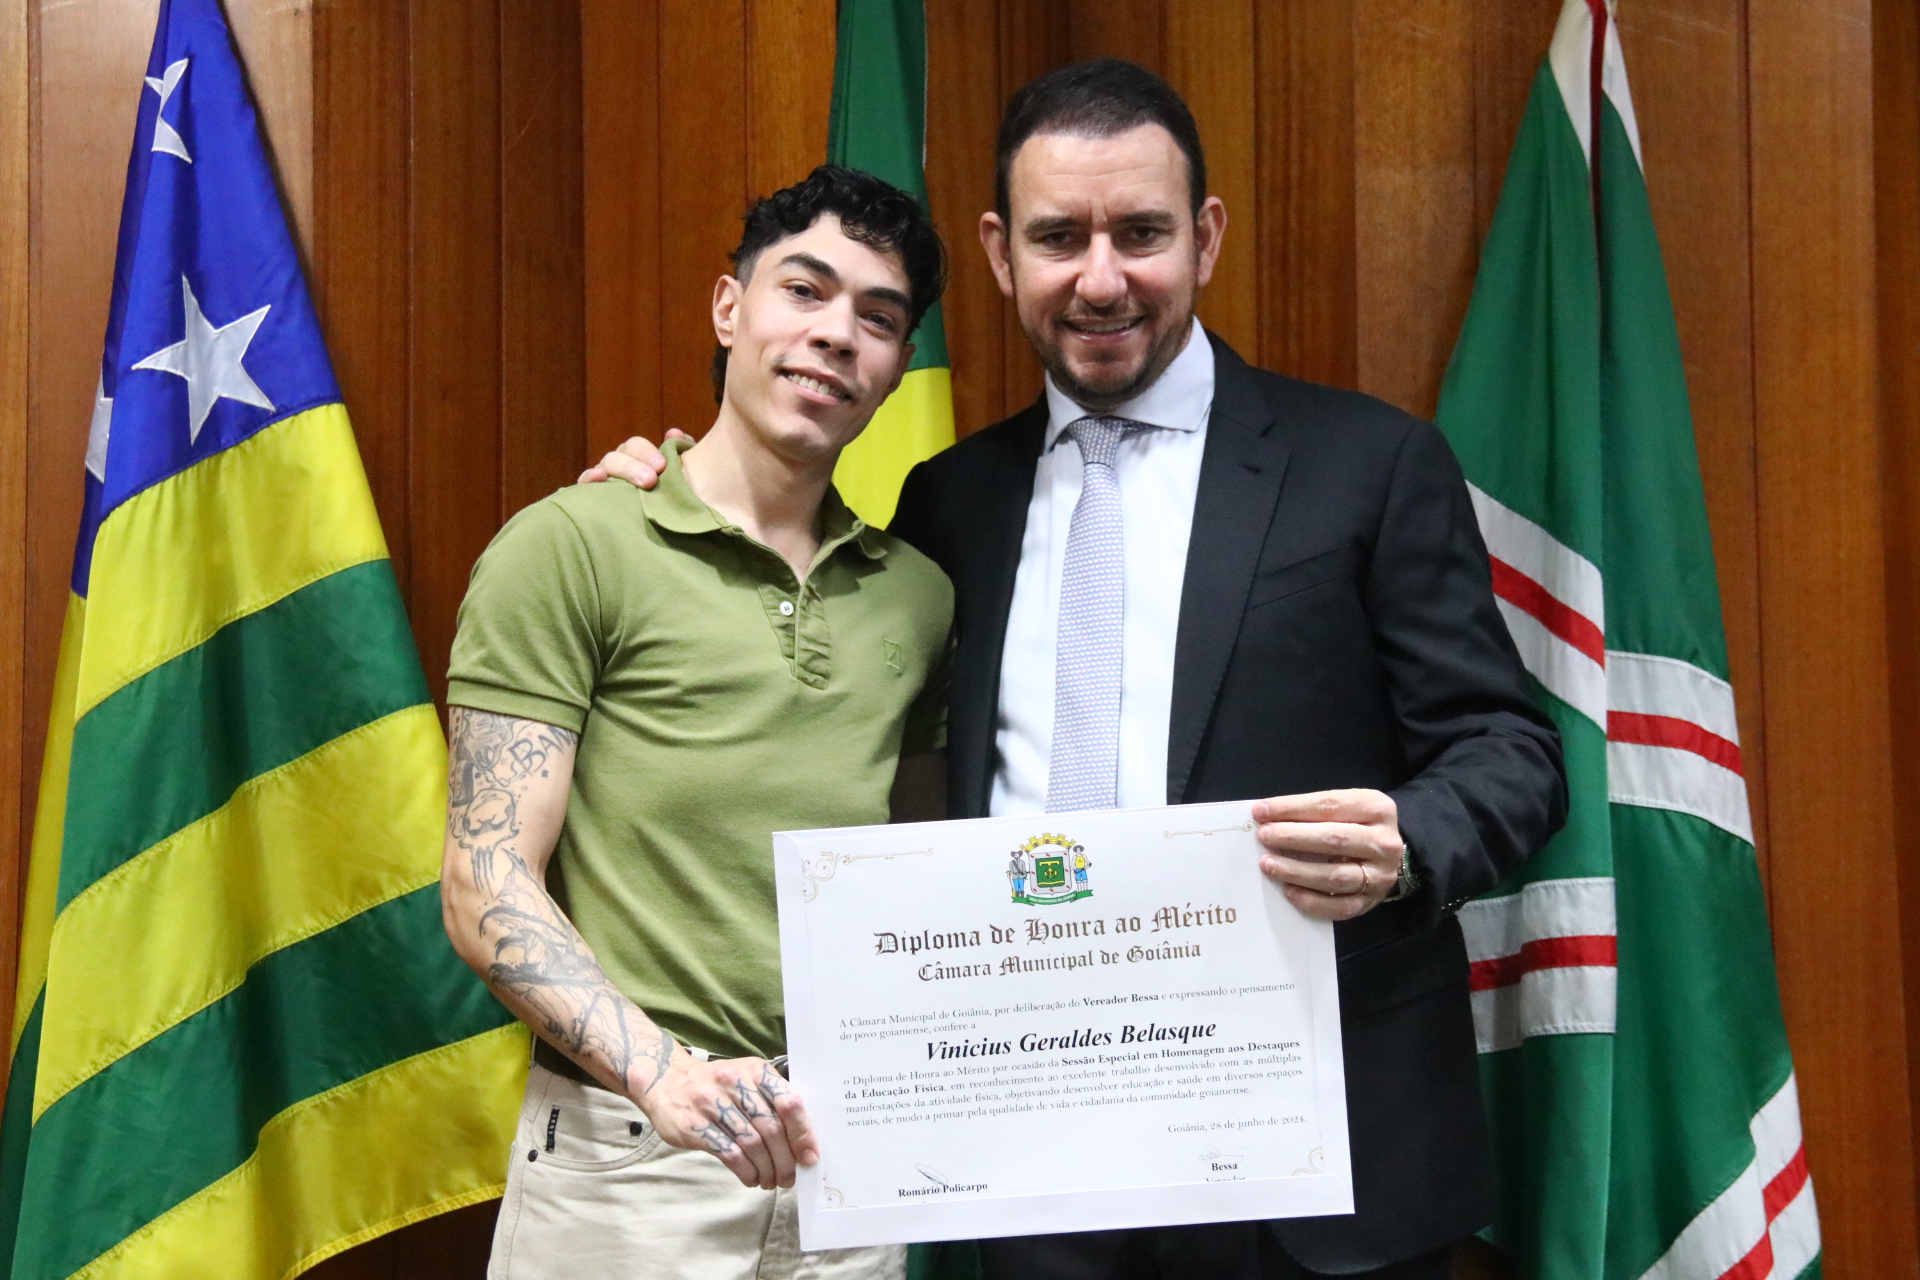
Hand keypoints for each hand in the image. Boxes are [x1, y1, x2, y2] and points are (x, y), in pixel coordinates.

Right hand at [578, 428, 693, 487]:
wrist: (655, 530)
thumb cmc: (669, 498)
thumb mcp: (679, 476)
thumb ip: (679, 453)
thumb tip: (674, 434)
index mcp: (635, 458)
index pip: (635, 446)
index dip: (646, 452)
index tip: (662, 466)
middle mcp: (618, 465)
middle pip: (619, 455)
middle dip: (634, 466)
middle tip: (650, 480)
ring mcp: (603, 480)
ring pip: (604, 466)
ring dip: (619, 471)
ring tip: (630, 483)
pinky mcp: (591, 496)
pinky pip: (585, 483)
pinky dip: (589, 478)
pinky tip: (598, 477)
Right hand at [638, 1052, 816, 1189]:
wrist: (666, 1080)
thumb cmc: (717, 1084)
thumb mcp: (746, 1078)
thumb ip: (771, 1100)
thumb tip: (801, 1142)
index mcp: (755, 1070)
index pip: (788, 1102)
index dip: (803, 1133)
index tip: (809, 1157)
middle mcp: (734, 1083)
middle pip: (771, 1129)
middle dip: (785, 1160)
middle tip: (789, 1178)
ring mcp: (711, 1104)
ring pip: (752, 1145)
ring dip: (766, 1170)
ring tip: (770, 1180)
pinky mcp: (694, 1126)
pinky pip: (729, 1154)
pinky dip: (746, 1171)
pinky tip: (751, 1178)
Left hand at [1253, 789, 1403, 921]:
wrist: (1390, 855)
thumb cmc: (1357, 825)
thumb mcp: (1347, 807)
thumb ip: (1314, 810)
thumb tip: (1267, 817)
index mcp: (1377, 809)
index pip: (1329, 806)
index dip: (1292, 808)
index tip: (1261, 811)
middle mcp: (1383, 843)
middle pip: (1334, 840)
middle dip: (1293, 838)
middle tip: (1264, 836)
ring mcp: (1380, 876)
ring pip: (1335, 876)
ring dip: (1297, 871)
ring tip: (1269, 864)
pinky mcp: (1371, 902)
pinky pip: (1339, 907)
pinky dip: (1311, 901)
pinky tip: (1288, 892)